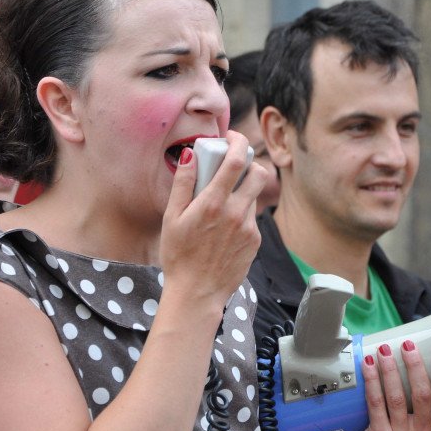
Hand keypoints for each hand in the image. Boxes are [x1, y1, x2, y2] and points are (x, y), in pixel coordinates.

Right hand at [159, 131, 266, 307]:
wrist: (197, 293)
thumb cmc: (178, 256)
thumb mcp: (171, 218)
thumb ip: (183, 184)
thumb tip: (191, 155)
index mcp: (213, 203)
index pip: (236, 160)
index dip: (238, 142)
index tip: (231, 138)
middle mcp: (236, 213)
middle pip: (259, 173)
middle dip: (249, 163)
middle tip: (234, 166)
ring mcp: (249, 228)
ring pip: (255, 196)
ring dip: (243, 190)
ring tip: (223, 202)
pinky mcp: (255, 241)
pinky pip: (252, 218)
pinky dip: (242, 213)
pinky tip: (225, 227)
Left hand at [337, 340, 430, 430]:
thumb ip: (425, 416)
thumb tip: (424, 372)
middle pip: (423, 396)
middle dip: (415, 365)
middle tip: (408, 346)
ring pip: (397, 396)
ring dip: (390, 368)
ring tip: (384, 351)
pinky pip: (376, 402)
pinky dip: (372, 380)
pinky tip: (368, 366)